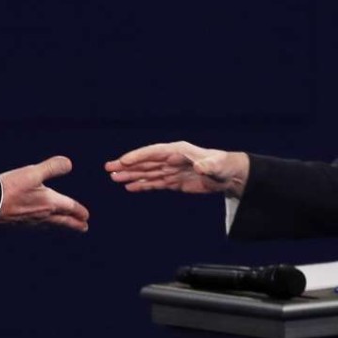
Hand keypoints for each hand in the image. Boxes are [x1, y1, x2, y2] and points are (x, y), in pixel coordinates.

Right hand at [0, 156, 89, 232]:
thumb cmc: (11, 188)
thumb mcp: (33, 172)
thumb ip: (52, 167)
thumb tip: (69, 164)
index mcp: (49, 202)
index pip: (70, 208)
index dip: (79, 211)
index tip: (86, 216)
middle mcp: (43, 215)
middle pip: (63, 221)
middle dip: (75, 224)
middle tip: (83, 228)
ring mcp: (31, 222)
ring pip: (51, 225)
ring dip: (61, 226)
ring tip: (65, 226)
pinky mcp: (20, 224)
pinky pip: (38, 226)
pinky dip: (46, 226)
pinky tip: (41, 224)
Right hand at [104, 141, 249, 197]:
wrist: (228, 175)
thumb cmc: (223, 166)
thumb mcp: (217, 166)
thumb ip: (207, 166)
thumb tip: (199, 167)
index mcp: (178, 150)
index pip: (154, 152)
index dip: (138, 156)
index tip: (123, 161)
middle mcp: (171, 159)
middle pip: (145, 161)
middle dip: (127, 165)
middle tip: (108, 168)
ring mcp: (170, 169)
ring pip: (146, 172)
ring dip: (130, 175)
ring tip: (113, 178)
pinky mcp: (173, 181)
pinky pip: (154, 182)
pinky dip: (141, 184)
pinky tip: (129, 187)